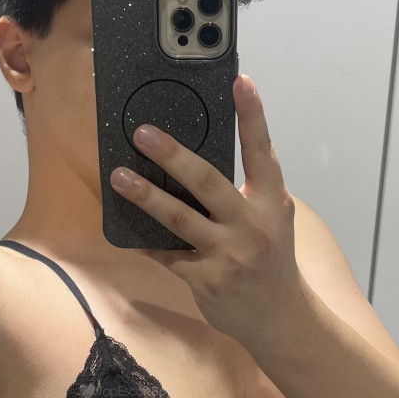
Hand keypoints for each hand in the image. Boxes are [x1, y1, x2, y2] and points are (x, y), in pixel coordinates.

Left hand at [108, 74, 302, 344]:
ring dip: (145, 196)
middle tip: (143, 132)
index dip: (253, 115)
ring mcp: (227, 256)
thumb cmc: (271, 259)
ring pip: (179, 219)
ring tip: (119, 177)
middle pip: (208, 183)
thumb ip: (249, 188)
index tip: (241, 80)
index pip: (262, 152)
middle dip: (174, 155)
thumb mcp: (273, 218)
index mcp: (271, 203)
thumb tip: (200, 156)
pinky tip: (122, 227)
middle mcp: (252, 226)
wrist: (279, 317)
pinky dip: (144, 240)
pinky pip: (166, 255)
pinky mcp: (205, 280)